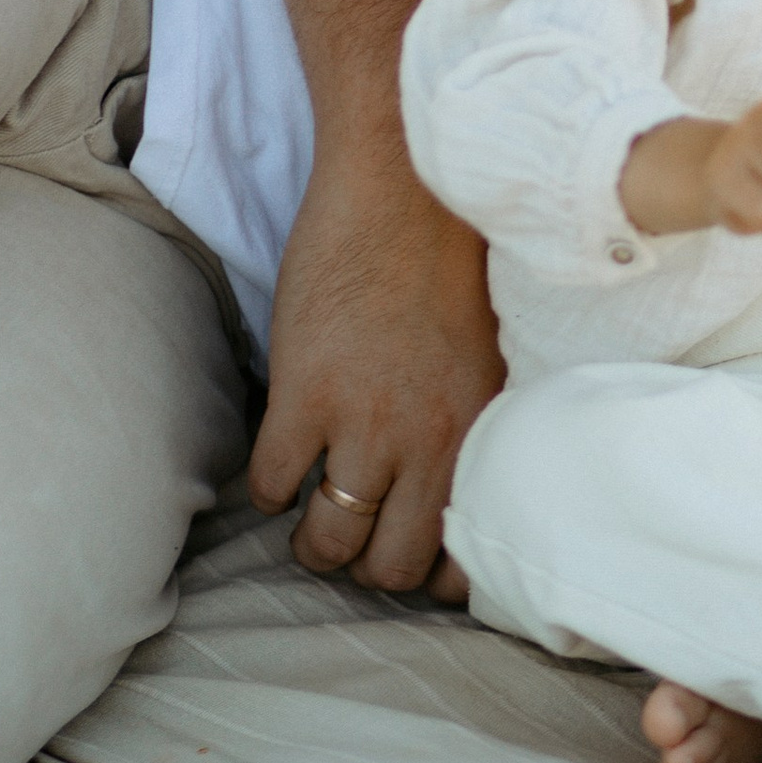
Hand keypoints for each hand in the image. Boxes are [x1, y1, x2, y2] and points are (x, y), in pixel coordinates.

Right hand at [252, 154, 504, 593]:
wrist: (408, 189)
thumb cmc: (453, 262)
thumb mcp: (491, 359)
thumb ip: (475, 427)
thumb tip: (456, 486)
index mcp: (482, 435)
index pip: (462, 557)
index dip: (429, 573)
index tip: (408, 553)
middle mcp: (431, 441)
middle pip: (391, 568)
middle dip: (366, 565)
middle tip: (352, 536)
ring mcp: (365, 421)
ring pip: (331, 542)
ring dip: (314, 542)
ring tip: (310, 519)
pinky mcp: (304, 393)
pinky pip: (274, 484)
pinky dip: (270, 490)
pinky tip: (279, 466)